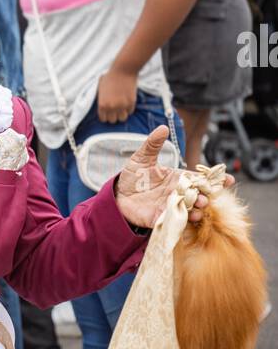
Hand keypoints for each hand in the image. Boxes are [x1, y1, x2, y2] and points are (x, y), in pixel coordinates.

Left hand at [97, 67, 137, 121]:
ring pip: (122, 119)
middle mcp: (112, 107)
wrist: (123, 70)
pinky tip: (126, 102)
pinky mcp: (131, 103)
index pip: (103, 119)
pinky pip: (130, 112)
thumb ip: (101, 100)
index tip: (107, 112)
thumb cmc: (110, 78)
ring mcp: (122, 106)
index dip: (105, 116)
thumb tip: (102, 110)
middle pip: (113, 121)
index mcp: (102, 105)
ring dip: (121, 114)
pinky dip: (128, 109)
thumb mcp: (100, 89)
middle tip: (115, 110)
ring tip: (121, 108)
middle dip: (113, 116)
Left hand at [114, 125, 234, 228]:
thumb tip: (163, 127)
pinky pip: (174, 220)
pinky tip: (187, 218)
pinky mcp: (161, 218)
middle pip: (198, 194)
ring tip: (200, 207)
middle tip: (209, 195)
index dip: (213, 179)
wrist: (119, 196)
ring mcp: (171, 206)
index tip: (229, 179)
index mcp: (177, 178)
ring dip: (197, 209)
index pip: (198, 178)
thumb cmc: (134, 176)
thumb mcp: (142, 158)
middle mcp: (178, 193)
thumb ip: (153, 144)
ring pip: (189, 209)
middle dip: (207, 195)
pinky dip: (182, 220)